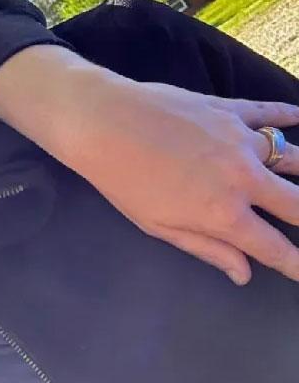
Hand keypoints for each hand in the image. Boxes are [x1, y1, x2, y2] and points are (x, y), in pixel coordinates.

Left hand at [69, 80, 298, 284]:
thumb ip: (206, 248)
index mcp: (223, 214)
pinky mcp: (227, 109)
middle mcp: (242, 178)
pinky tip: (297, 116)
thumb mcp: (158, 226)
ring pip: (292, 157)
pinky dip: (286, 115)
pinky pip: (267, 112)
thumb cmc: (122, 180)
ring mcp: (239, 140)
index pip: (274, 247)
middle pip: (297, 203)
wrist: (102, 122)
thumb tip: (244, 273)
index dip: (295, 264)